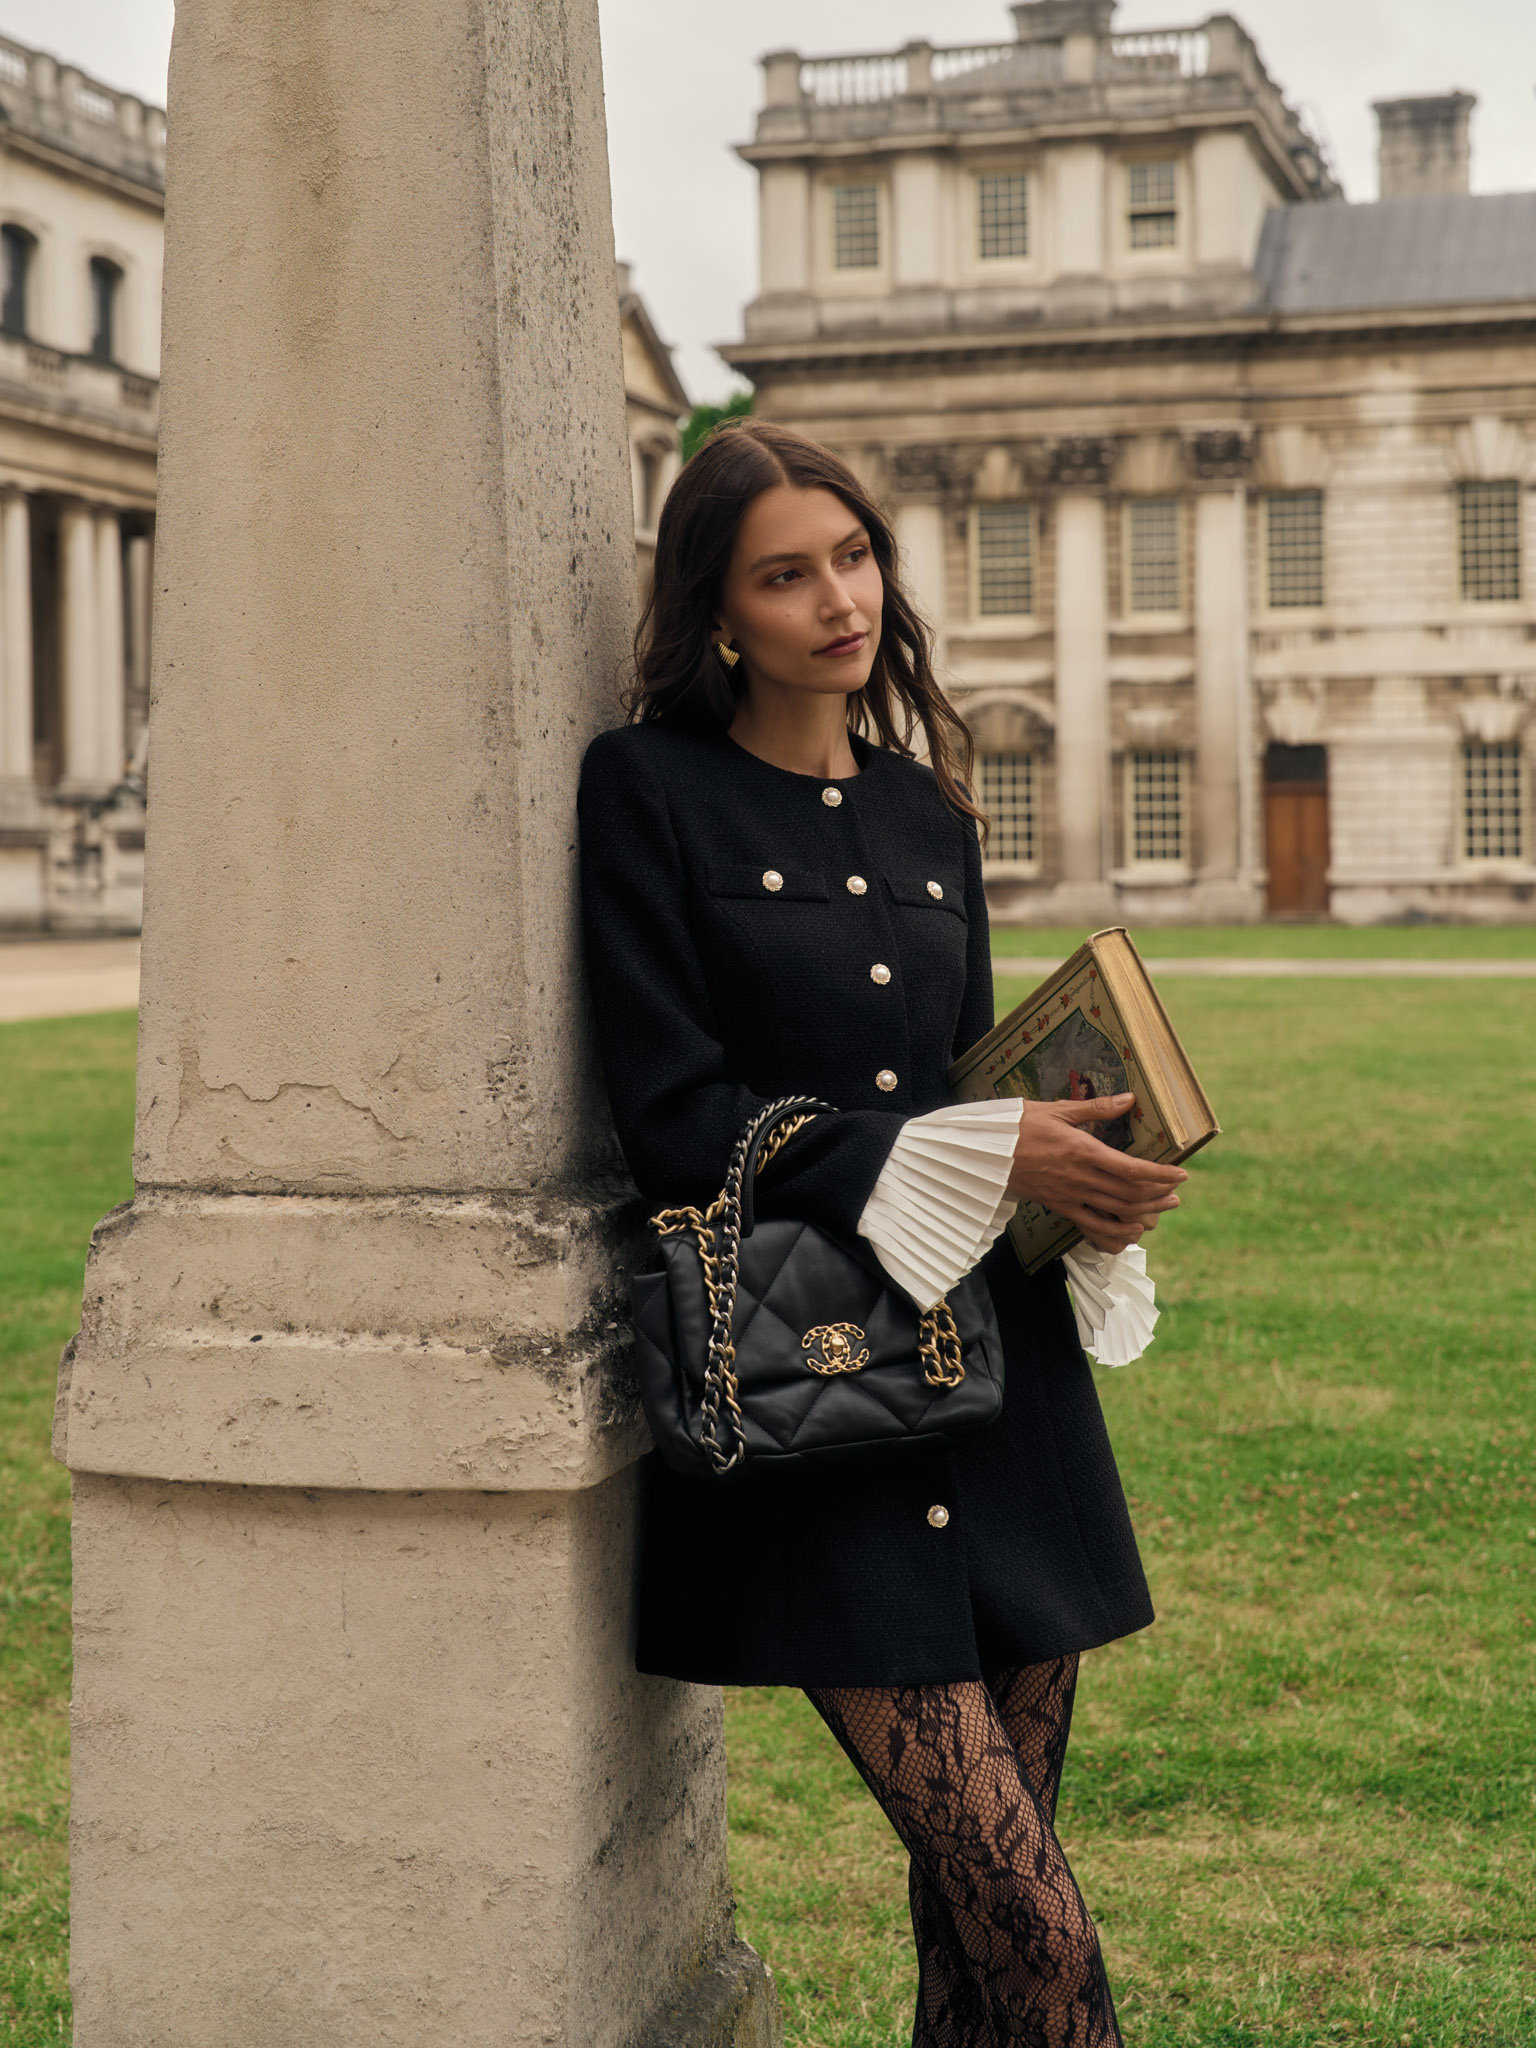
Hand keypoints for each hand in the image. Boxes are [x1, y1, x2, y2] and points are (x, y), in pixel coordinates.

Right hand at [1006, 1093, 1185, 1253]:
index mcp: (1083, 1151)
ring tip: (1164, 1208)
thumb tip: (1129, 1099)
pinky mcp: (1059, 1206)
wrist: (984, 1152)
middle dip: (1159, 1194)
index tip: (1181, 1173)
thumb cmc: (1018, 1125)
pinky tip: (1131, 1232)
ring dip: (1145, 1212)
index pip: (1132, 1169)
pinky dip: (1115, 1233)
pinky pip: (1092, 1225)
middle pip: (1130, 1194)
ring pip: (1116, 1211)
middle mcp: (1081, 1177)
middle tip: (1177, 1191)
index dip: (1161, 1174)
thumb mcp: (1058, 1109)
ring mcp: (1070, 1196)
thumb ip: (1097, 1108)